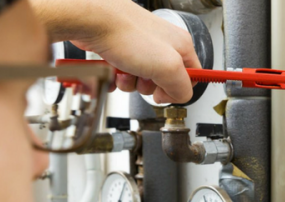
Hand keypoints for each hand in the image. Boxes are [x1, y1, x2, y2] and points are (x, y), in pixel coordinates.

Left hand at [31, 0, 201, 103]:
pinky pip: (122, 74)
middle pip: (163, 82)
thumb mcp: (168, 67)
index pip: (192, 77)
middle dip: (149, 87)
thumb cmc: (126, 33)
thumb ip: (181, 87)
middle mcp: (162, 45)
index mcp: (181, 46)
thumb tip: (181, 97)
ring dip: (129, 83)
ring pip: (140, 80)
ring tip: (123, 71)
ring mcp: (140, 46)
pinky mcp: (120, 50)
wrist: (92, 20)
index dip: (178, 90)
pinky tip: (111, 69)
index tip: (165, 94)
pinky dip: (115, 77)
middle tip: (142, 78)